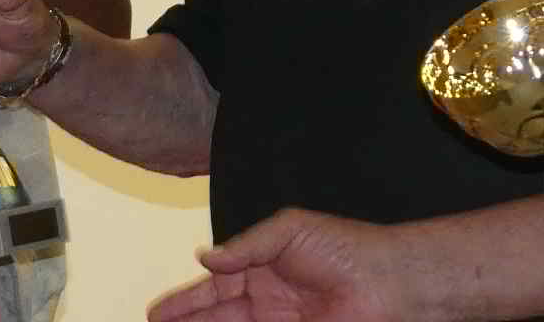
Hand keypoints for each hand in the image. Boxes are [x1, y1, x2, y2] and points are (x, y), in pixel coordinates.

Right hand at [148, 208, 407, 321]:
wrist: (388, 281)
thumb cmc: (345, 247)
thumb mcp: (288, 231)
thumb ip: (245, 246)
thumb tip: (205, 257)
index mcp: (259, 269)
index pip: (212, 289)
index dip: (183, 302)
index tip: (155, 314)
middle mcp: (264, 301)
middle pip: (215, 318)